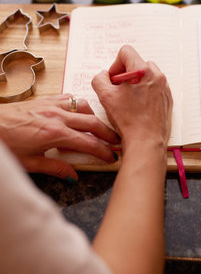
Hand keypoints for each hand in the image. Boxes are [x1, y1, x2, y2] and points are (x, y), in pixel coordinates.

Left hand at [0, 94, 118, 178]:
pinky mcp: (45, 99)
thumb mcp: (30, 163)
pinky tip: (79, 112)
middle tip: (117, 141)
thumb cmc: (6, 144)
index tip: (111, 157)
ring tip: (99, 127)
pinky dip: (79, 105)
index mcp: (54, 134)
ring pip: (83, 106)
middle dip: (108, 133)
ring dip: (95, 116)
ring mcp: (52, 105)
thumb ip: (55, 168)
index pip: (88, 143)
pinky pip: (70, 98)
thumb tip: (73, 175)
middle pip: (92, 122)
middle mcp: (56, 116)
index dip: (103, 151)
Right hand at [91, 45, 172, 150]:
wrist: (146, 141)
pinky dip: (145, 94)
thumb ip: (100, 79)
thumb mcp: (105, 96)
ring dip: (136, 84)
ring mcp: (164, 87)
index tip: (113, 80)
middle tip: (119, 92)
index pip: (126, 52)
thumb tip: (104, 76)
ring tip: (129, 101)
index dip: (115, 64)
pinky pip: (154, 88)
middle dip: (126, 75)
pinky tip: (138, 108)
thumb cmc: (128, 120)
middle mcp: (157, 75)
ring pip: (146, 76)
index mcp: (142, 70)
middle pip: (137, 63)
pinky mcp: (167, 99)